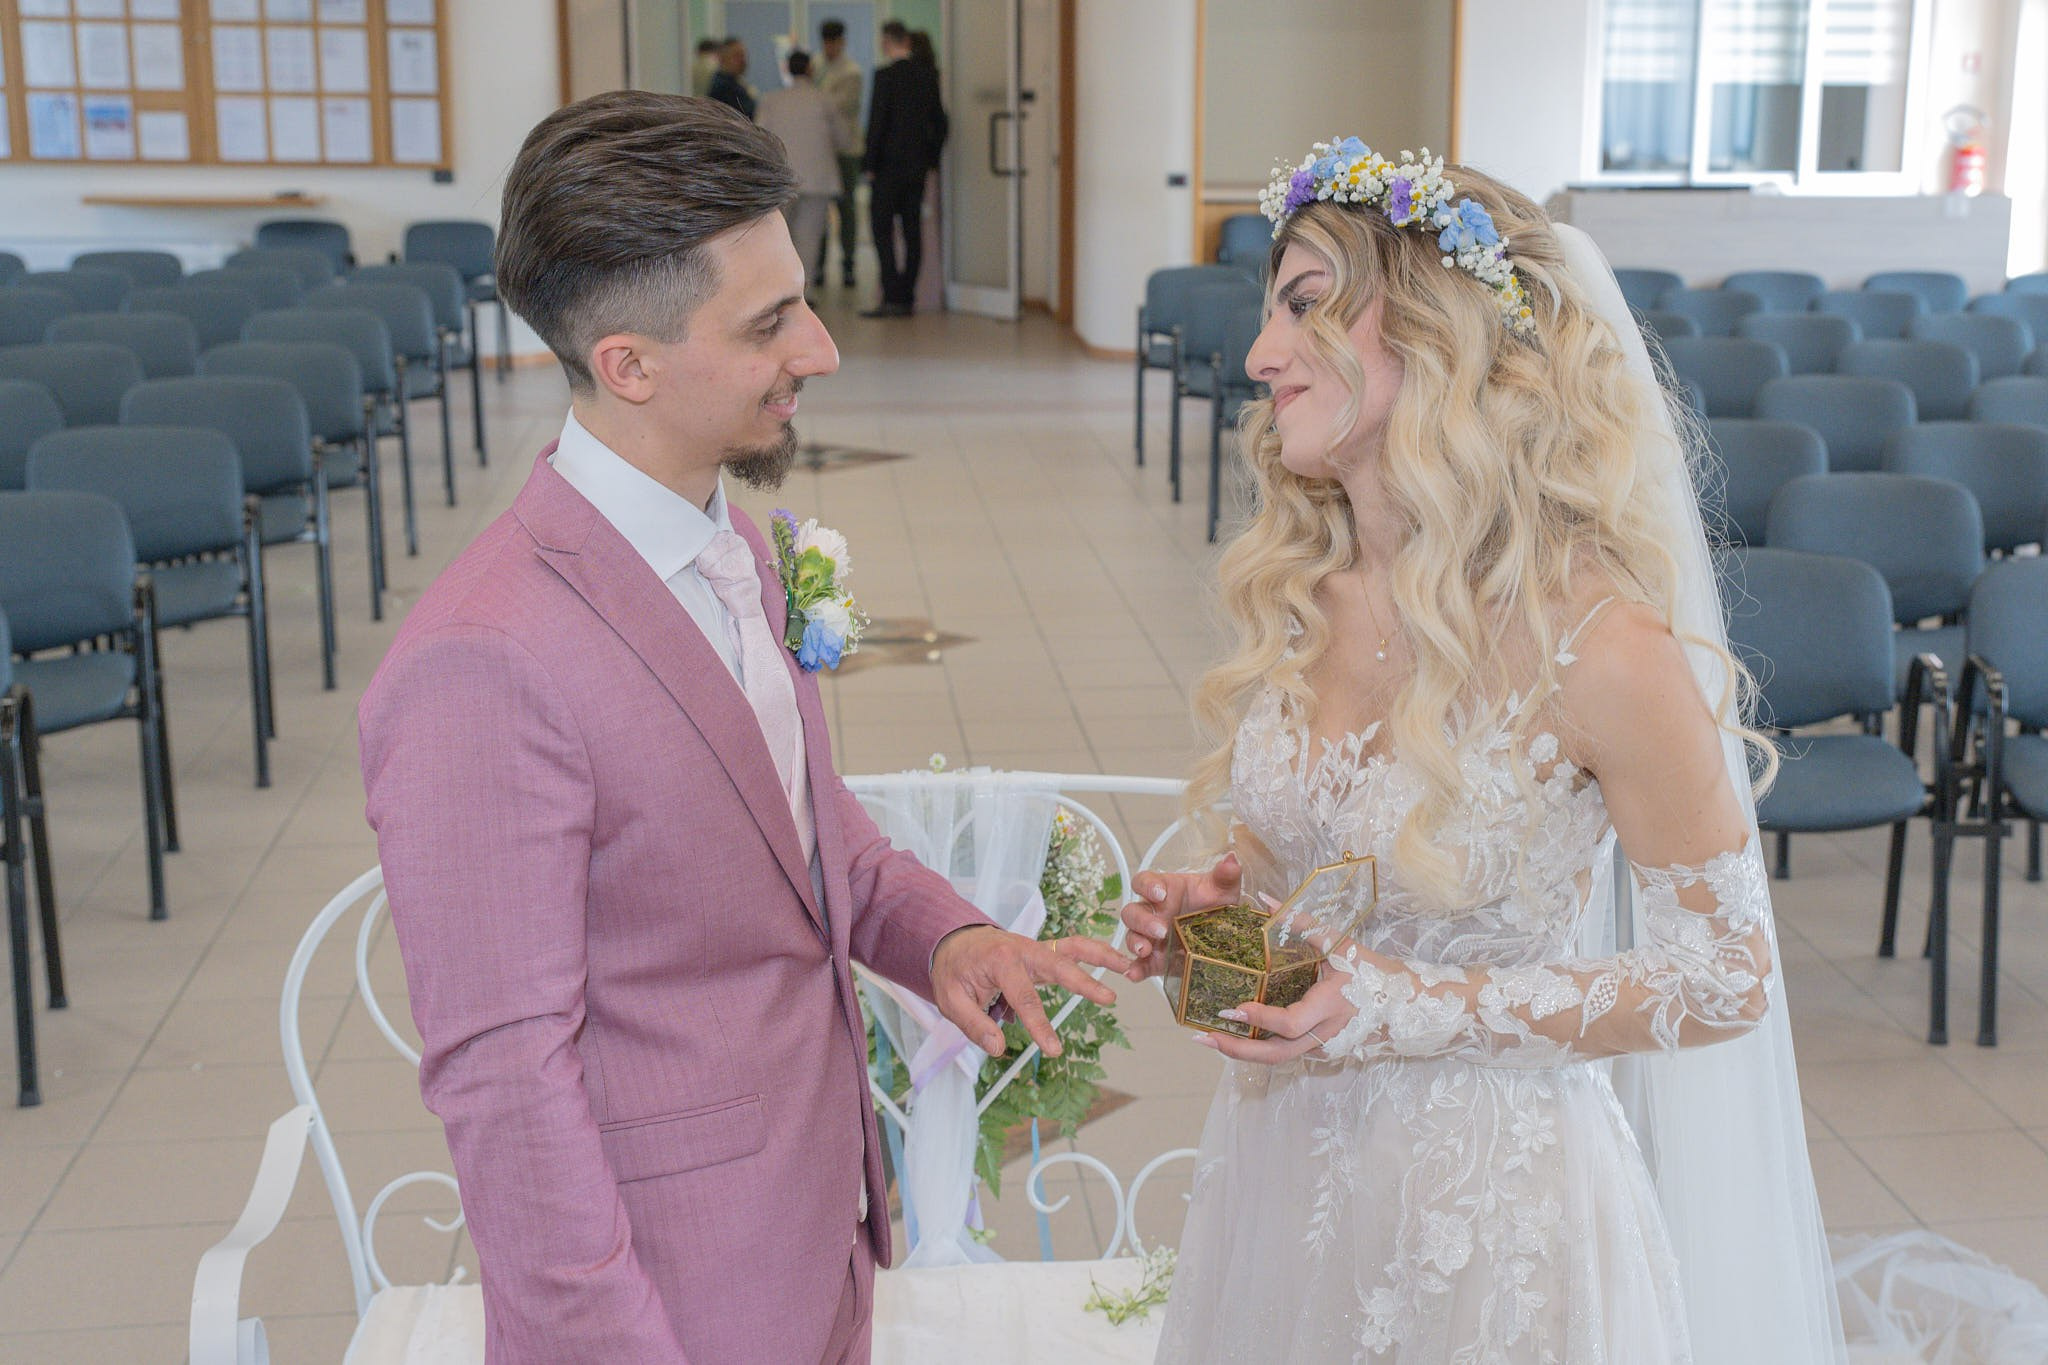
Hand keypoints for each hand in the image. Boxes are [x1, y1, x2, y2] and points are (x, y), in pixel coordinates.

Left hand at [930, 925, 1129, 1058]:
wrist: (952, 940)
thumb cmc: (953, 970)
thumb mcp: (951, 1000)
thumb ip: (974, 1024)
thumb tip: (998, 1048)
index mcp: (1000, 961)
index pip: (1024, 997)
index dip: (1039, 1025)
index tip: (1054, 1050)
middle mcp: (1023, 950)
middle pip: (1058, 965)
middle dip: (1084, 981)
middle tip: (1108, 998)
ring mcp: (1035, 948)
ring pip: (1073, 947)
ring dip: (1101, 955)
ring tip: (1129, 967)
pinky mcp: (1043, 951)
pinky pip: (1072, 948)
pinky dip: (1095, 952)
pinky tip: (1117, 962)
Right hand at [1119, 853, 1241, 980]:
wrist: (1223, 938)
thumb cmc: (1215, 906)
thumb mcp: (1223, 891)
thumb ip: (1226, 876)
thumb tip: (1232, 859)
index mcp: (1164, 890)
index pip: (1144, 882)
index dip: (1147, 886)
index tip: (1160, 893)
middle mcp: (1153, 913)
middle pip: (1133, 911)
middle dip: (1143, 920)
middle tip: (1161, 929)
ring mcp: (1150, 937)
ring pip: (1131, 936)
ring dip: (1135, 942)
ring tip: (1145, 950)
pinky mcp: (1154, 960)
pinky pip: (1138, 964)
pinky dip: (1134, 969)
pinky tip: (1134, 974)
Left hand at [1194, 943, 1399, 1063]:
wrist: (1405, 1002)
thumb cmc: (1370, 968)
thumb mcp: (1339, 942)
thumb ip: (1301, 923)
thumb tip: (1265, 899)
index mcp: (1331, 1004)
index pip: (1290, 1022)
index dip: (1260, 1019)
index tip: (1232, 1007)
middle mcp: (1326, 1032)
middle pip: (1277, 1054)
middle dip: (1238, 1049)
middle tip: (1203, 1036)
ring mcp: (1324, 1046)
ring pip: (1279, 1058)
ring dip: (1243, 1052)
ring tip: (1211, 1038)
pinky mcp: (1322, 1050)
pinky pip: (1287, 1052)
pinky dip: (1260, 1047)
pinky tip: (1236, 1037)